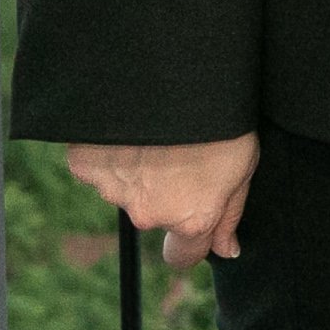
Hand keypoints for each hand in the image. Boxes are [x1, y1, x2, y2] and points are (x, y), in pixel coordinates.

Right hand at [68, 133, 259, 264]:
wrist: (176, 74)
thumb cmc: (220, 116)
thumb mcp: (243, 165)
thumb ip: (230, 214)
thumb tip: (226, 249)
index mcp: (190, 218)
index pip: (183, 255)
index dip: (191, 240)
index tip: (194, 219)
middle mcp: (147, 214)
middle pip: (155, 212)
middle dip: (165, 190)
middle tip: (180, 150)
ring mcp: (113, 189)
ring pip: (125, 187)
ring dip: (137, 167)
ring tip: (157, 132)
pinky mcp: (86, 163)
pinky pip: (99, 164)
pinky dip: (110, 150)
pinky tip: (130, 125)